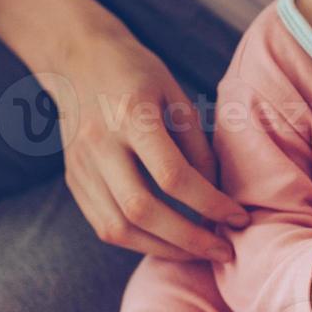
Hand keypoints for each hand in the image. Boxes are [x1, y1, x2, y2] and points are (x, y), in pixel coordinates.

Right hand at [53, 18, 249, 261]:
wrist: (76, 57)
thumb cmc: (136, 72)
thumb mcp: (176, 94)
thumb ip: (197, 145)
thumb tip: (217, 195)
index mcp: (132, 115)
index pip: (173, 176)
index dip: (210, 204)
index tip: (239, 218)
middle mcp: (100, 144)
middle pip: (142, 210)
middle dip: (188, 239)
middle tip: (224, 251)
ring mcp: (80, 166)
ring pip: (117, 228)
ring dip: (162, 249)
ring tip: (198, 253)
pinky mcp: (73, 181)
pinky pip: (103, 225)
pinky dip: (138, 242)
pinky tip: (167, 243)